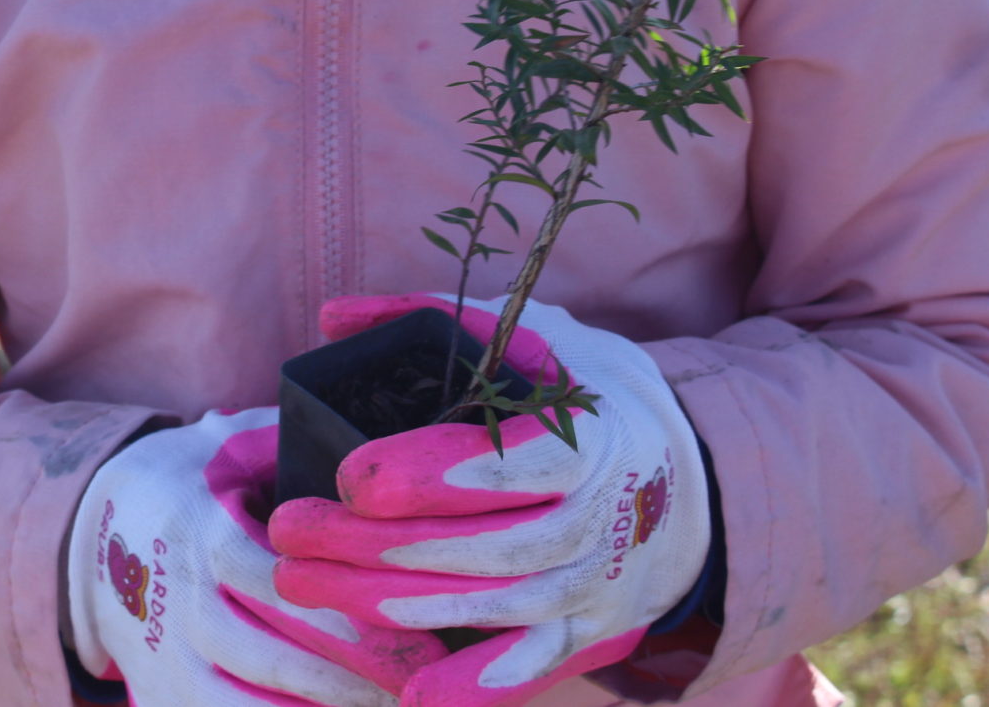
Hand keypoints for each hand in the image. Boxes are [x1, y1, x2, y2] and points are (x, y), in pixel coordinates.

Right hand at [66, 406, 447, 705]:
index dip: (349, 620)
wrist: (94, 527)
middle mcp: (185, 603)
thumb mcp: (232, 446)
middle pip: (273, 657)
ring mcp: (168, 660)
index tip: (418, 637)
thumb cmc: (193, 480)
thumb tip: (379, 455)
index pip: (282, 585)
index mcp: (207, 534)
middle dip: (351, 681)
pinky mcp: (162, 699)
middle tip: (418, 684)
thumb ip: (295, 446)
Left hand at [268, 295, 710, 706]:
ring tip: (304, 583)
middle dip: (375, 545)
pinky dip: (475, 687)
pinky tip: (409, 693)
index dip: (424, 477)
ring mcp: (595, 585)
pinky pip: (530, 667)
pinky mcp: (589, 632)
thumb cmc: (588, 397)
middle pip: (481, 546)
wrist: (696, 478)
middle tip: (291, 531)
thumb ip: (430, 319)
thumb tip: (331, 318)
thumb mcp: (534, 338)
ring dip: (392, 604)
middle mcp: (598, 520)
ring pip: (492, 607)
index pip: (501, 468)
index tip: (349, 477)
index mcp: (585, 441)